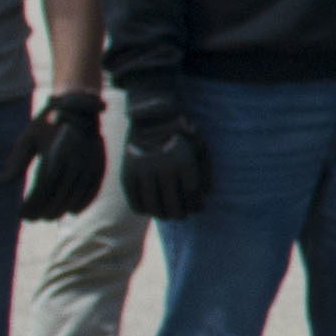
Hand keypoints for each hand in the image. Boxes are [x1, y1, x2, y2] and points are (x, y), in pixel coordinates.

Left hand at [22, 89, 109, 220]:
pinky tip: (72, 211)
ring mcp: (88, 165)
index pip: (42, 190)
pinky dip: (82, 204)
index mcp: (53, 156)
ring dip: (61, 211)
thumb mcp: (26, 139)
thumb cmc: (46, 124)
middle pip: (58, 198)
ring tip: (49, 217)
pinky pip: (92, 190)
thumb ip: (14, 163)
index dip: (32, 206)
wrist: (78, 108)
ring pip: (75, 197)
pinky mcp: (99, 166)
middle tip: (33, 218)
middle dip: (44, 212)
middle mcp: (73, 162)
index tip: (22, 214)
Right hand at [122, 91, 217, 220]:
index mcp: (183, 161)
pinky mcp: (127, 175)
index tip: (198, 208)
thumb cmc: (179, 135)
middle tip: (180, 215)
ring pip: (154, 207)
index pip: (191, 195)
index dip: (196, 205)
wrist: (150, 120)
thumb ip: (206, 169)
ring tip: (166, 215)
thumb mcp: (199, 145)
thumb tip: (208, 194)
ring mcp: (143, 172)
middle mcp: (163, 168)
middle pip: (173, 206)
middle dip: (179, 214)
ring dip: (162, 215)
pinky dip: (143, 210)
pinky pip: (135, 203)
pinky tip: (149, 209)